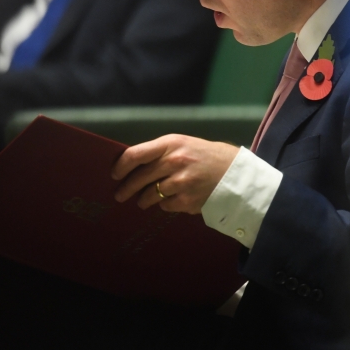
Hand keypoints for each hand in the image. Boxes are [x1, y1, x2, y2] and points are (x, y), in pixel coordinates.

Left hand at [111, 135, 239, 213]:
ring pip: (150, 195)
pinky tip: (170, 201)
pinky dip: (164, 205)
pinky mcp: (187, 200)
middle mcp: (174, 161)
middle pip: (139, 178)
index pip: (135, 154)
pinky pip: (165, 205)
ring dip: (143, 200)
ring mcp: (180, 182)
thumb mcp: (183, 144)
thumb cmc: (206, 156)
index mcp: (171, 143)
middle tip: (120, 195)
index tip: (115, 174)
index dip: (121, 165)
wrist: (235, 173)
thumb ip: (161, 152)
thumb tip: (134, 165)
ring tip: (142, 201)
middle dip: (126, 188)